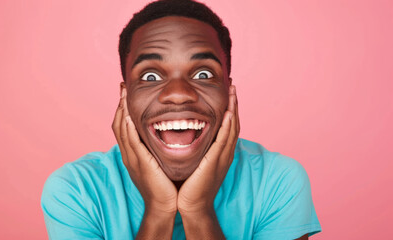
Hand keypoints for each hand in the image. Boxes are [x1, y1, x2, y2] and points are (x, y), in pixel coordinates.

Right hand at [112, 87, 176, 215]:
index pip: (123, 126)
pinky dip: (128, 128)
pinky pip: (131, 142)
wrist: (164, 205)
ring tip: (123, 94)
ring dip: (121, 110)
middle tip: (122, 86)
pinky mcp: (140, 164)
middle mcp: (129, 154)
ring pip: (122, 130)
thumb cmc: (164, 184)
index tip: (126, 93)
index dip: (123, 108)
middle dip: (120, 104)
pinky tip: (128, 115)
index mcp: (133, 153)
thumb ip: (156, 147)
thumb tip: (165, 132)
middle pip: (118, 124)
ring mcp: (132, 159)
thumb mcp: (158, 161)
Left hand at [178, 85, 239, 214]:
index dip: (229, 108)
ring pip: (232, 129)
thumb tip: (185, 132)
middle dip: (234, 104)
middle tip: (233, 86)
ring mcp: (222, 157)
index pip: (227, 125)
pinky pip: (224, 141)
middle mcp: (224, 152)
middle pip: (233, 123)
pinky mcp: (215, 162)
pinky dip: (227, 126)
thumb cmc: (189, 184)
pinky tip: (228, 113)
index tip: (227, 92)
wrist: (191, 204)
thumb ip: (195, 147)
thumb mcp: (194, 161)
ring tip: (233, 92)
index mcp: (219, 151)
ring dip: (233, 109)